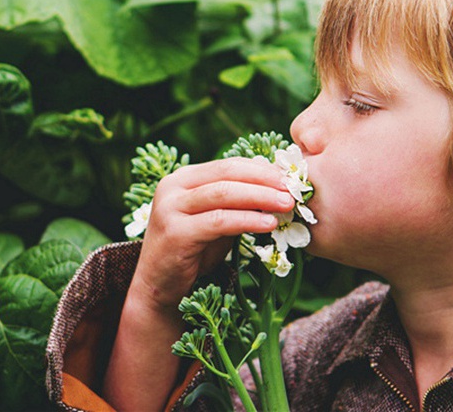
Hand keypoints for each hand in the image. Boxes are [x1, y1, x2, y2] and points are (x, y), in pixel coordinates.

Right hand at [130, 156, 294, 311]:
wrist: (159, 288)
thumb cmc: (192, 252)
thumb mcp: (217, 221)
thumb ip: (238, 203)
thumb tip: (278, 188)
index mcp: (183, 178)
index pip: (229, 164)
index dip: (262, 169)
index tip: (290, 178)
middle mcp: (172, 187)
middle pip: (227, 173)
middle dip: (265, 179)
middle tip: (293, 189)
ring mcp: (170, 208)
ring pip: (223, 193)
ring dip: (260, 196)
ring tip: (287, 204)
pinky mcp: (175, 232)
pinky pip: (219, 221)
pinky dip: (247, 220)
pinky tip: (269, 223)